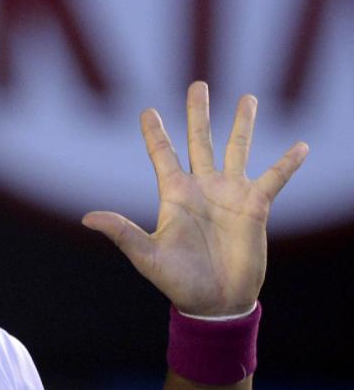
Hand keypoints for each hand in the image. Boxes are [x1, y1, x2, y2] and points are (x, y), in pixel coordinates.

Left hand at [82, 81, 308, 315]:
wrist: (215, 304)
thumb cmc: (179, 283)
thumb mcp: (147, 256)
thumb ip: (121, 232)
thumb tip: (88, 218)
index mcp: (175, 196)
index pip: (163, 155)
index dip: (154, 133)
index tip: (147, 111)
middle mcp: (202, 189)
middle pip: (200, 141)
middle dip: (198, 114)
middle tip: (197, 85)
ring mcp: (230, 194)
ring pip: (236, 149)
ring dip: (242, 124)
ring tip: (247, 98)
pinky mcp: (255, 206)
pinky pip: (274, 178)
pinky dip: (288, 163)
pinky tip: (301, 146)